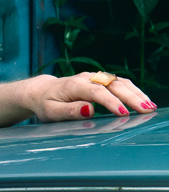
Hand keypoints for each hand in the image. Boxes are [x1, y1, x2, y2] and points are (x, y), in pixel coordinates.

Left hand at [25, 73, 157, 120]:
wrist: (42, 91)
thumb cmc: (46, 104)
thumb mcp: (51, 112)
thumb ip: (68, 111)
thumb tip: (89, 110)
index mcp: (74, 85)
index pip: (96, 93)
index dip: (111, 102)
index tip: (123, 114)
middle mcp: (87, 78)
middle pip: (113, 85)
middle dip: (131, 98)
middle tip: (146, 110)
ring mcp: (95, 77)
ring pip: (120, 82)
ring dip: (136, 94)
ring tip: (150, 107)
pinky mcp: (101, 80)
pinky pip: (120, 83)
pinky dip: (133, 91)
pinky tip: (143, 101)